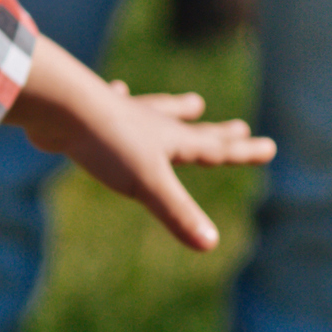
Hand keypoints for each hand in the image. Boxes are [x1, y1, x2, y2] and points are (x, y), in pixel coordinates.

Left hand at [6, 44, 272, 252]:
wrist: (61, 106)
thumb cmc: (108, 143)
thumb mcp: (148, 184)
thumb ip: (178, 212)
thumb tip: (211, 244)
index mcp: (170, 142)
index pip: (215, 150)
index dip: (243, 152)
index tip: (269, 147)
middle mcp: (152, 124)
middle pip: (193, 130)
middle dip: (219, 134)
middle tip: (241, 127)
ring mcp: (124, 115)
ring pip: (158, 111)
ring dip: (176, 109)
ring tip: (194, 102)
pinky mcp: (94, 114)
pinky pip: (113, 102)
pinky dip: (119, 97)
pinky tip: (116, 87)